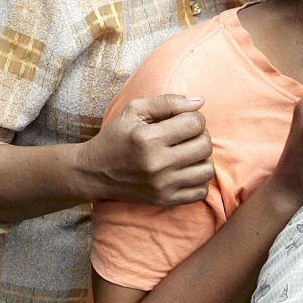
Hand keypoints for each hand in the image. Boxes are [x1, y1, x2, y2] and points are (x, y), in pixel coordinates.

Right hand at [80, 94, 213, 205]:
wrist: (95, 172)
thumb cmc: (117, 137)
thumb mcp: (134, 110)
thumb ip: (167, 101)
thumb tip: (200, 102)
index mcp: (148, 138)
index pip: (195, 123)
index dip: (194, 117)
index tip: (182, 120)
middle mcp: (157, 164)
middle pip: (204, 146)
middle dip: (201, 135)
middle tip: (187, 135)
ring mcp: (162, 186)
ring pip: (207, 170)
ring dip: (202, 158)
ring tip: (188, 152)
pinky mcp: (165, 200)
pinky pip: (201, 192)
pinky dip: (199, 179)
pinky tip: (186, 170)